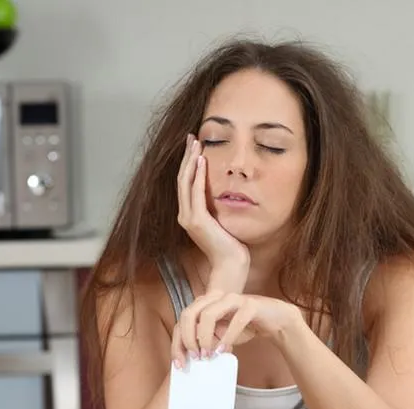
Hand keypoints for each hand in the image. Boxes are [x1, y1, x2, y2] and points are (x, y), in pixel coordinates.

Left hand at [170, 291, 302, 367]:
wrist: (277, 319)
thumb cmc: (247, 327)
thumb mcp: (222, 335)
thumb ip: (207, 340)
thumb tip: (192, 355)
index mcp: (206, 303)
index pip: (183, 320)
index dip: (178, 342)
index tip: (179, 363)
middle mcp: (216, 297)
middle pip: (189, 314)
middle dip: (187, 339)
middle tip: (194, 358)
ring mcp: (233, 299)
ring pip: (208, 315)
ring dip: (204, 337)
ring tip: (207, 355)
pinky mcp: (251, 304)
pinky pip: (235, 321)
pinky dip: (227, 337)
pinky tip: (224, 351)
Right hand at [177, 134, 248, 290]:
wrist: (231, 265)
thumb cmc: (231, 247)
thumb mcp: (222, 222)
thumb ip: (217, 208)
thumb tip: (224, 192)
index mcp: (189, 216)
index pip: (185, 184)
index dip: (188, 164)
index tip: (194, 147)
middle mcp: (185, 216)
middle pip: (182, 179)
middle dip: (187, 156)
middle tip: (192, 137)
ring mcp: (189, 218)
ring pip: (185, 182)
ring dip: (190, 161)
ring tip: (196, 143)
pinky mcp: (197, 220)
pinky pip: (195, 192)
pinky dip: (198, 175)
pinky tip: (202, 160)